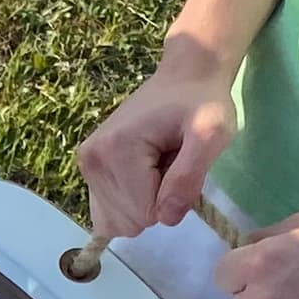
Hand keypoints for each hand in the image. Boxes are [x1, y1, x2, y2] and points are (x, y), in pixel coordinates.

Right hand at [76, 34, 240, 240]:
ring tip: (159, 165)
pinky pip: (107, 212)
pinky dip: (130, 201)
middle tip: (170, 162)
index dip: (171, 198)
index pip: (145, 214)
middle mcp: (91, 160)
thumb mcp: (212, 135)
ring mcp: (86, 164)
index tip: (180, 163)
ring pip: (116, 221)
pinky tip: (143, 174)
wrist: (184, 77)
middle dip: (155, 201)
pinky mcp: (88, 167)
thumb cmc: (202, 102)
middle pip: (127, 221)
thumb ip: (189, 176)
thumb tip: (166, 218)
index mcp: (116, 151)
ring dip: (143, 202)